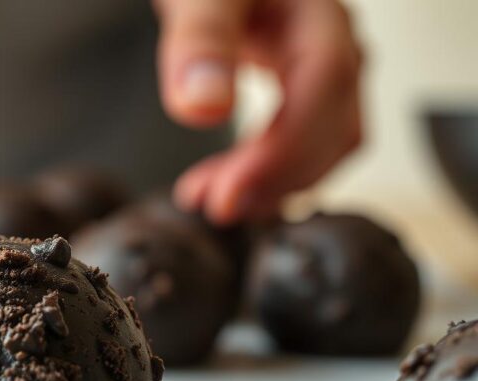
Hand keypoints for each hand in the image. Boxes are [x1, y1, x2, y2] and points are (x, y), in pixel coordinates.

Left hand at [154, 0, 362, 223]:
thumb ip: (200, 37)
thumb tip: (203, 106)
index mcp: (318, 14)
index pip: (323, 88)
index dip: (281, 151)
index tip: (230, 195)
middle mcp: (334, 43)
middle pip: (331, 127)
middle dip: (274, 179)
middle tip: (214, 208)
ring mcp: (325, 67)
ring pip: (324, 144)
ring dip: (272, 185)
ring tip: (209, 200)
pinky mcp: (302, 86)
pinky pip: (305, 141)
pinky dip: (270, 173)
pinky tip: (228, 185)